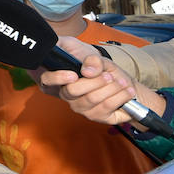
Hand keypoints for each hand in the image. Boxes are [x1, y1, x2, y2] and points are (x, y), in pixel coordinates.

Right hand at [35, 38, 166, 126]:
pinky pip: (106, 107)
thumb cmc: (102, 68)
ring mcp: (80, 107)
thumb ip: (91, 59)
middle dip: (94, 81)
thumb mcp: (96, 56)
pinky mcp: (96, 116)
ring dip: (111, 88)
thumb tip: (88, 71)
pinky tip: (126, 91)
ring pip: (92, 98)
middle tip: (108, 75)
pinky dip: (121, 97)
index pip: (47, 80)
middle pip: (73, 90)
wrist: (121, 82)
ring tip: (121, 82)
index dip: (58, 78)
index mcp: (60, 78)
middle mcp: (67, 95)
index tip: (73, 74)